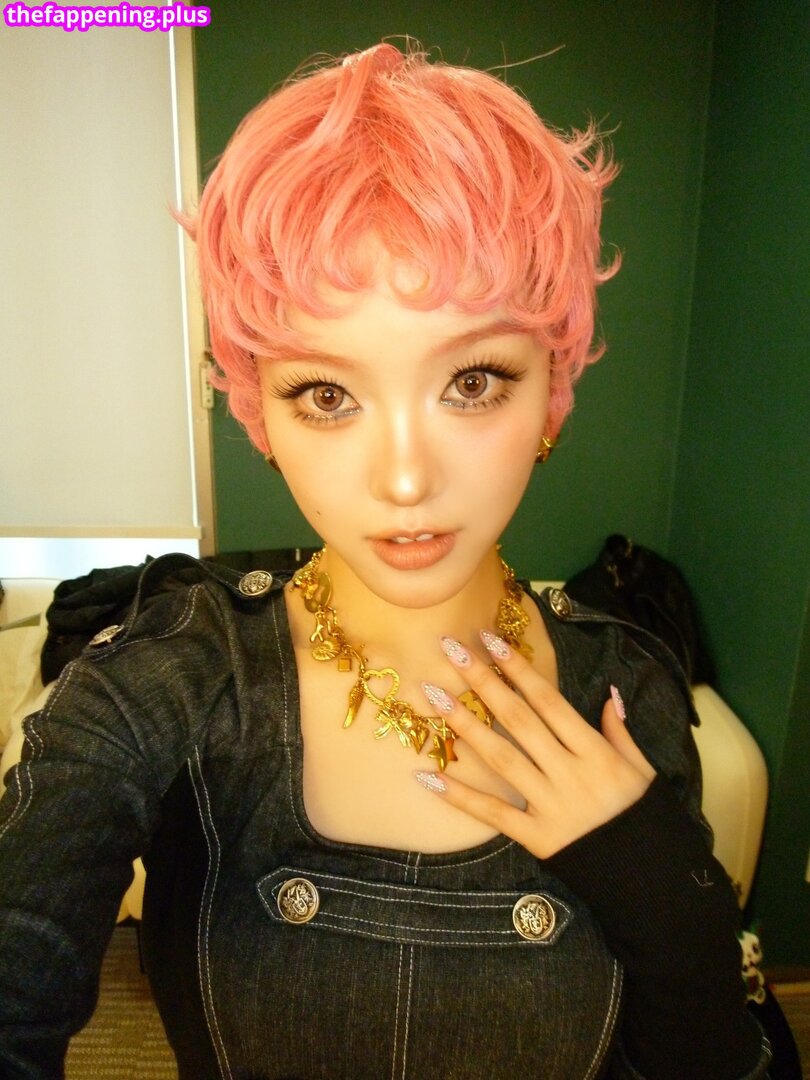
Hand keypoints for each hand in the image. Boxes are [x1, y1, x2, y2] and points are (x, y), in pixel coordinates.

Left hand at [417, 631, 655, 859]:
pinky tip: (428, 776)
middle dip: (485, 683)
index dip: (519, 670)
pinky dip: (460, 796)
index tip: (491, 640)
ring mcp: (551, 806)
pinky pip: (494, 814)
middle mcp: (570, 774)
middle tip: (451, 651)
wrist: (649, 877)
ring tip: (434, 696)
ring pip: (502, 759)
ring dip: (465, 726)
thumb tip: (609, 693)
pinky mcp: (536, 838)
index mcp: (596, 752)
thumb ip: (620, 731)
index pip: (550, 702)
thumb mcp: (641, 769)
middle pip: (519, 721)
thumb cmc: (642, 816)